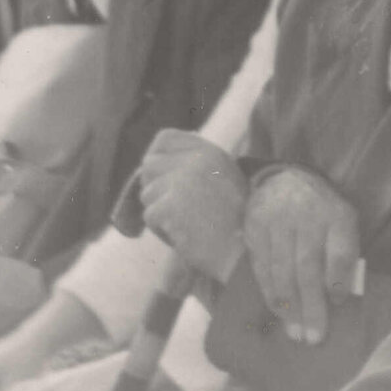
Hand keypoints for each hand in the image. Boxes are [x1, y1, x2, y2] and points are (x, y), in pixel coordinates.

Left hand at [138, 130, 247, 280]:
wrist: (243, 252)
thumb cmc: (232, 222)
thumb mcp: (221, 179)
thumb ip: (194, 165)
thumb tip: (151, 162)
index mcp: (209, 151)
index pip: (164, 139)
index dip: (157, 157)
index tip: (162, 178)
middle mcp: (196, 160)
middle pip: (149, 166)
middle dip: (156, 189)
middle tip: (175, 209)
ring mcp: (182, 181)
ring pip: (147, 194)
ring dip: (160, 213)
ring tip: (186, 224)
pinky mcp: (170, 205)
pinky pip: (150, 216)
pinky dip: (161, 230)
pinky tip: (184, 235)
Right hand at [243, 167, 360, 345]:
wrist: (286, 180)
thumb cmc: (322, 212)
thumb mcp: (343, 223)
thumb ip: (344, 255)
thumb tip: (338, 298)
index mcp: (336, 213)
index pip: (339, 250)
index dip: (338, 280)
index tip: (337, 303)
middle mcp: (306, 214)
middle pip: (308, 266)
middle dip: (311, 306)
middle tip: (314, 338)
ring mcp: (277, 219)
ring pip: (281, 269)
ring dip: (288, 306)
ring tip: (295, 333)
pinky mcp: (254, 226)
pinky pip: (261, 266)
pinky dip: (269, 292)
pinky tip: (278, 311)